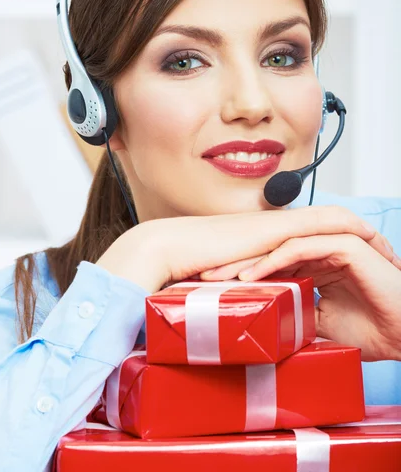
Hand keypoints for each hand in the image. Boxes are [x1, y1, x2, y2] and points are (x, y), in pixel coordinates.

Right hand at [94, 204, 391, 292]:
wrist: (172, 249)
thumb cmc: (194, 269)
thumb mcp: (232, 280)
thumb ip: (249, 286)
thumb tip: (255, 308)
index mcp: (272, 238)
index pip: (320, 236)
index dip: (347, 247)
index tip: (366, 269)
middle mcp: (281, 226)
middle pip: (338, 222)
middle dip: (370, 240)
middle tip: (392, 260)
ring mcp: (282, 223)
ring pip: (340, 218)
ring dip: (369, 234)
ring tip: (390, 254)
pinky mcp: (281, 227)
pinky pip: (330, 221)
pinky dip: (355, 230)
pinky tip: (372, 243)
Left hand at [200, 229, 400, 361]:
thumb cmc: (372, 330)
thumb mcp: (318, 326)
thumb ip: (292, 317)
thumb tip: (260, 330)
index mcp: (313, 265)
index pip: (269, 264)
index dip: (240, 275)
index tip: (212, 289)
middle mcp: (318, 251)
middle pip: (268, 251)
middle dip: (234, 264)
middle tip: (203, 277)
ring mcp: (331, 244)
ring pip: (278, 246)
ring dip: (248, 261)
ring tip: (220, 278)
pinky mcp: (343, 245)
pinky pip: (300, 248)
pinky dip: (275, 260)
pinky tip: (253, 275)